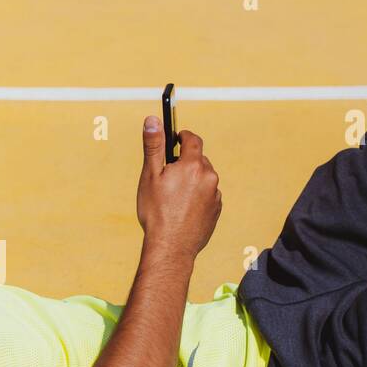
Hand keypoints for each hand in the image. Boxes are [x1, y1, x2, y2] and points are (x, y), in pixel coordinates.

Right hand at [135, 116, 220, 257]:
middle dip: (185, 162)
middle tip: (167, 175)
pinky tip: (183, 208)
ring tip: (174, 196)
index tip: (176, 138)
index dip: (183, 136)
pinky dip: (198, 196)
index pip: (193, 139)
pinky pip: (208, 195)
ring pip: (204, 178)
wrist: (171, 247)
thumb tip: (153, 120)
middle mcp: (209, 177)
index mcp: (192, 165)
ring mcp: (215, 195)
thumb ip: (154, 146)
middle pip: (199, 160)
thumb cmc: (157, 212)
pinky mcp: (217, 210)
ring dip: (192, 180)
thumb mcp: (150, 176)